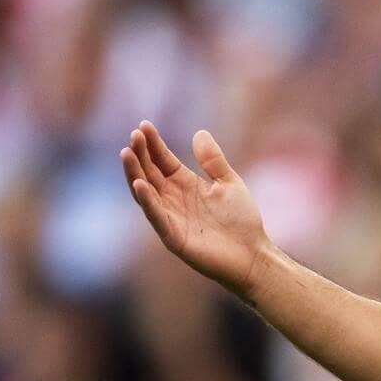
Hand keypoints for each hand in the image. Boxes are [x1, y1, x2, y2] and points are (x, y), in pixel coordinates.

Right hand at [119, 121, 270, 295]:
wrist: (253, 255)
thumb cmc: (242, 221)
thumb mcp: (229, 183)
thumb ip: (213, 161)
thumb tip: (199, 132)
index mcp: (184, 184)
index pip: (162, 160)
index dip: (152, 144)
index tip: (144, 125)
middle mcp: (172, 199)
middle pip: (149, 172)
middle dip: (140, 154)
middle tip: (134, 135)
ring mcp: (170, 217)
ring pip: (145, 192)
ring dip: (134, 173)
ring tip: (127, 153)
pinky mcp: (173, 237)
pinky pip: (156, 217)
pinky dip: (147, 201)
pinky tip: (140, 185)